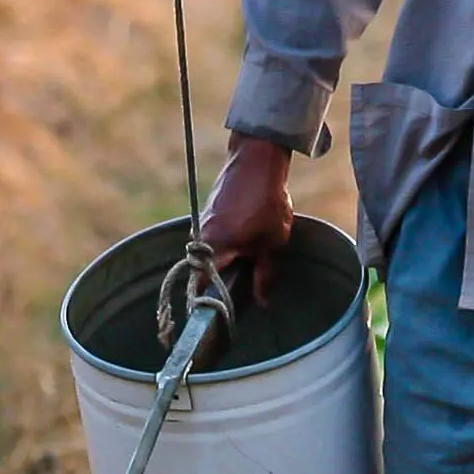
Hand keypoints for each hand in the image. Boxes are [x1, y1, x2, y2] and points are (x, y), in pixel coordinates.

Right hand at [199, 138, 296, 305]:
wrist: (257, 160)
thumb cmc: (266, 203)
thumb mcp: (273, 244)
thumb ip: (265, 275)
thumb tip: (262, 302)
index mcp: (213, 248)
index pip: (201, 286)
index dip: (208, 302)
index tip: (219, 314)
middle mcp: (201, 237)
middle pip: (206, 270)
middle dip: (223, 280)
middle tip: (242, 289)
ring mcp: (204, 222)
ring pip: (212, 253)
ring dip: (227, 260)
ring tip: (249, 261)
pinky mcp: (210, 212)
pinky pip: (215, 237)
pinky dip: (228, 244)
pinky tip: (247, 240)